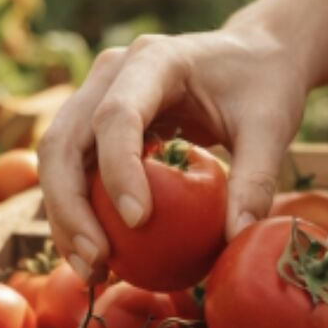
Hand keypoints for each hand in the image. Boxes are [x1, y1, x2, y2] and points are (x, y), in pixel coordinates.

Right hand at [37, 23, 307, 277]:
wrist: (255, 56)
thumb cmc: (265, 85)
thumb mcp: (271, 127)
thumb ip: (256, 180)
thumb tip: (238, 240)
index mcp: (154, 59)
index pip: (116, 115)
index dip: (118, 170)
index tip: (139, 223)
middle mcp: (112, 72)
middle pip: (65, 139)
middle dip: (71, 206)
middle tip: (98, 261)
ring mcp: (97, 95)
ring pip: (56, 158)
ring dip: (64, 217)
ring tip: (92, 271)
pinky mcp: (96, 123)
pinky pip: (74, 169)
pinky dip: (76, 213)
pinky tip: (98, 258)